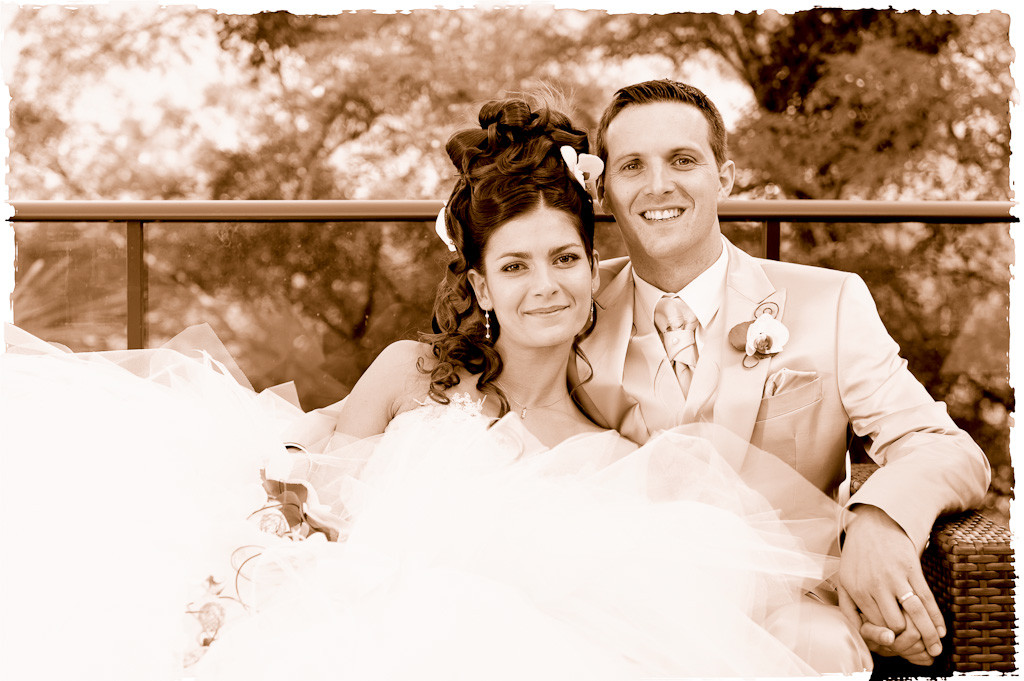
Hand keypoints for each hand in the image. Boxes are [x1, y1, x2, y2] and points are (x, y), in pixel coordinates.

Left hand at [837, 504, 945, 664]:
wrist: (873, 524)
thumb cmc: (857, 557)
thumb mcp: (843, 581)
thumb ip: (848, 610)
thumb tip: (861, 636)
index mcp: (855, 590)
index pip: (875, 626)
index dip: (888, 641)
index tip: (897, 649)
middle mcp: (874, 585)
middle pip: (895, 624)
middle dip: (908, 641)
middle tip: (918, 651)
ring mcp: (894, 577)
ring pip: (915, 614)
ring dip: (928, 636)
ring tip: (936, 650)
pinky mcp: (912, 569)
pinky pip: (927, 598)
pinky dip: (935, 617)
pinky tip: (941, 630)